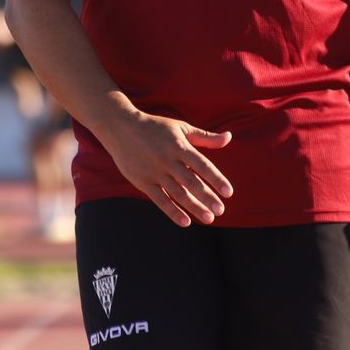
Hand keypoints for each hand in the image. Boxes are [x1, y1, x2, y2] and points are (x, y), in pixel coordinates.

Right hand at [97, 109, 232, 226]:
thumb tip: (229, 138)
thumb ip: (205, 137)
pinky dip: (172, 211)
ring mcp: (154, 172)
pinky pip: (159, 199)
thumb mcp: (180, 127)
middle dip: (206, 197)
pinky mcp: (142, 181)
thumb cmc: (155, 127)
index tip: (229, 192)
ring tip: (209, 218)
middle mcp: (167, 159)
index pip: (202, 165)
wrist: (120, 127)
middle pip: (191, 181)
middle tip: (220, 210)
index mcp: (179, 146)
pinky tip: (185, 222)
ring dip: (193, 207)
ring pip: (177, 193)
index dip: (216, 179)